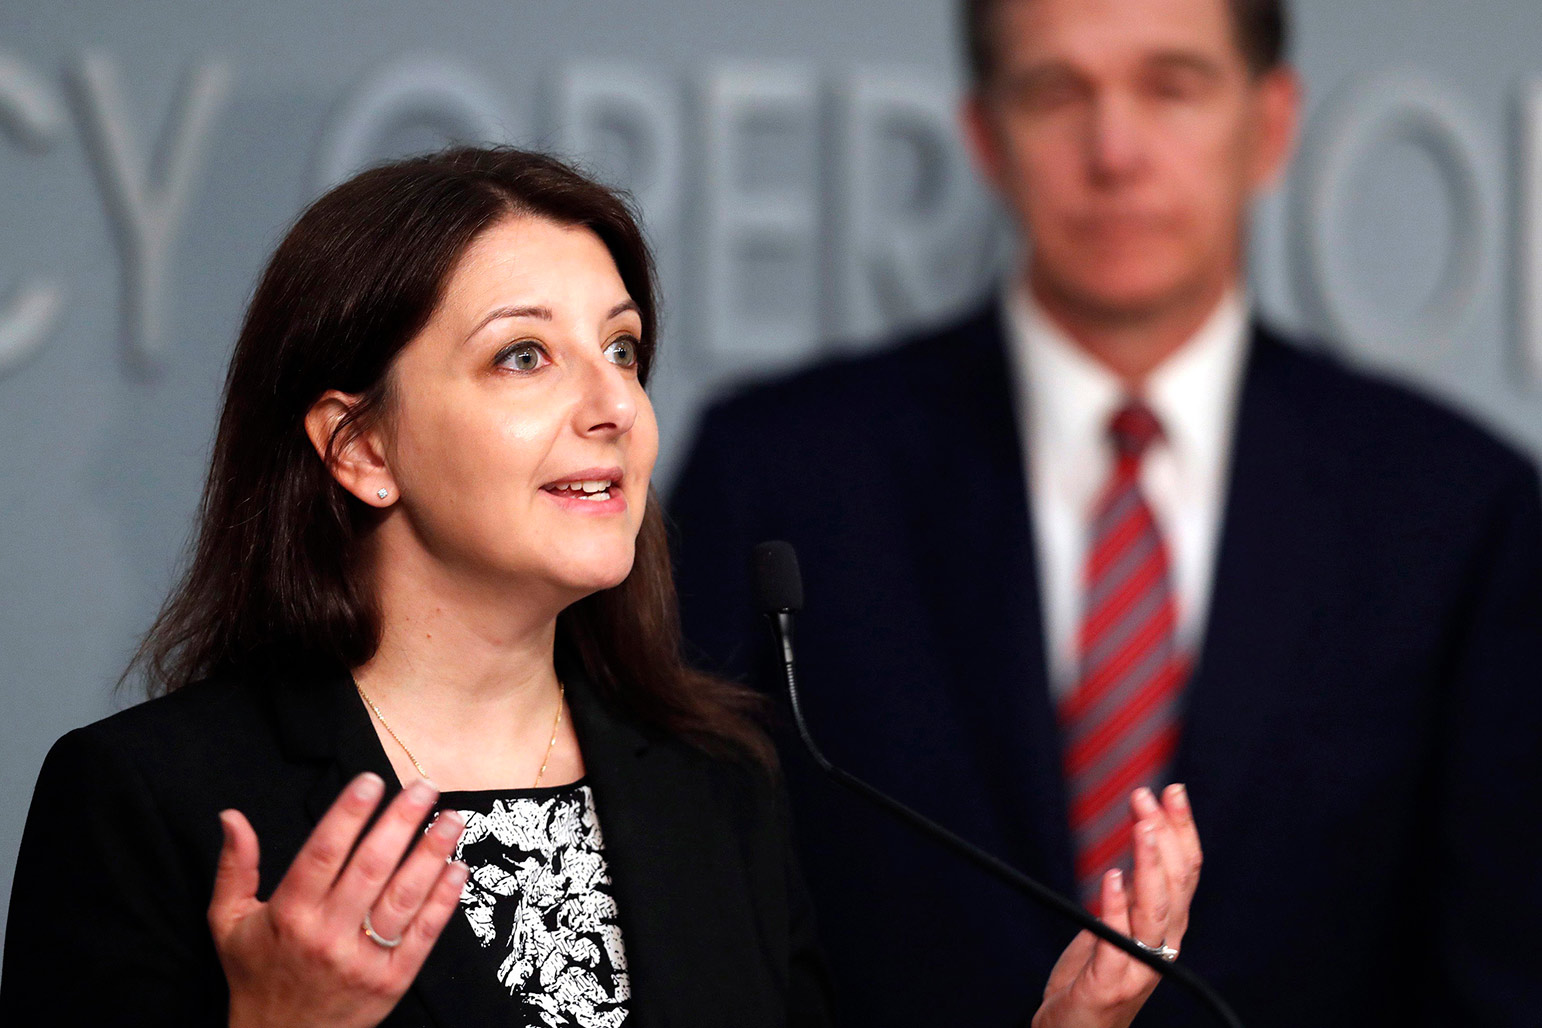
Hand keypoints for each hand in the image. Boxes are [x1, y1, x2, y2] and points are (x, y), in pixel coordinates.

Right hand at [208, 773, 469, 1027]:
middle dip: (401, 822)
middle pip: (371, 867)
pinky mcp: (390, 981)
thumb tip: (232, 816)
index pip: (324, 852)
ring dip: (431, 854)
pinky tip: (457, 869)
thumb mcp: (229, 923)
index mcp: (289, 913)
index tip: (373, 781)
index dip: (349, 814)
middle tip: (425, 786)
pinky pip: (422, 934)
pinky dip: (443, 900)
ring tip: (451, 819)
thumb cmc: (257, 975)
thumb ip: (235, 867)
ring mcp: (362, 959)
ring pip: (403, 897)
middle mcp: (327, 934)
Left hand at [1033, 784, 1202, 1027]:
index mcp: (1168, 927)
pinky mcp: (1109, 982)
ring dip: (1150, 864)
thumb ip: (1136, 889)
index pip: (1186, 871)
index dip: (1182, 830)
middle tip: (1147, 796)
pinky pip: (1115, 941)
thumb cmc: (1097, 975)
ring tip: (1142, 826)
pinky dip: (1116, 907)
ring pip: (1155, 910)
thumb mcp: (1121, 924)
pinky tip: (1111, 878)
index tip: (1172, 790)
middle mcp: (1163, 944)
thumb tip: (1145, 835)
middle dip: (1165, 835)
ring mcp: (1139, 965)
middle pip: (1176, 884)